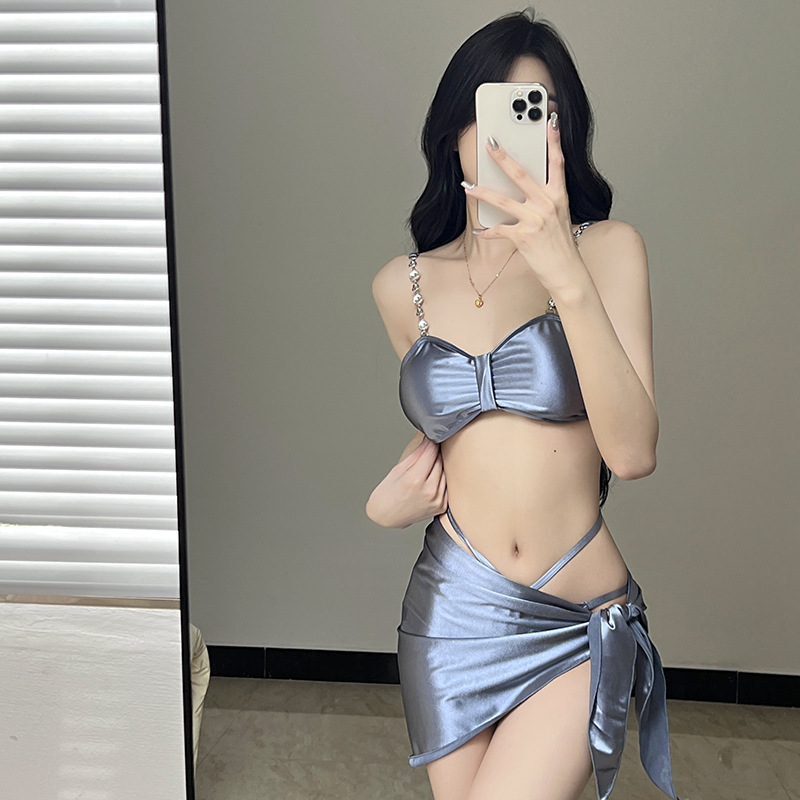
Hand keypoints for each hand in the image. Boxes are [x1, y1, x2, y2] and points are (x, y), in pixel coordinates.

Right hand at [366, 437, 447, 528]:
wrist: (387, 517)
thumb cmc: (387, 494)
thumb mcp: (397, 469)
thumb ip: (416, 454)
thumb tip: (427, 439)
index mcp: (414, 480)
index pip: (431, 452)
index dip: (432, 442)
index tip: (432, 436)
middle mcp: (429, 491)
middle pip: (440, 461)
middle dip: (436, 452)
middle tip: (432, 446)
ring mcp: (437, 500)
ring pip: (446, 473)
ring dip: (441, 465)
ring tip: (430, 463)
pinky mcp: (441, 506)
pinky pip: (447, 486)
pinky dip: (442, 479)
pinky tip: (433, 477)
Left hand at [462, 113, 584, 293]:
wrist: (567, 271)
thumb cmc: (561, 245)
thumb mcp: (560, 217)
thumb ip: (546, 200)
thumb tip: (527, 189)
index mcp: (559, 196)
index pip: (557, 162)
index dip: (554, 141)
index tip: (549, 121)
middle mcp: (548, 204)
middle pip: (521, 174)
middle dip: (503, 158)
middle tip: (489, 143)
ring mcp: (535, 220)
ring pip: (503, 200)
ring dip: (482, 192)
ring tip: (467, 186)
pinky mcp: (524, 237)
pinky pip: (499, 230)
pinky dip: (487, 231)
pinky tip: (478, 231)